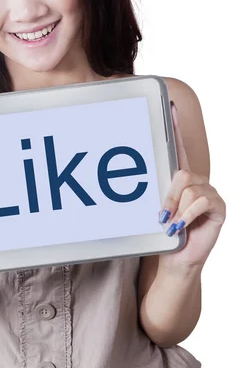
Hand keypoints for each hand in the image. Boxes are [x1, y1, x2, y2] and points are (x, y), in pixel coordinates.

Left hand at [158, 102, 225, 269]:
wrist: (176, 260)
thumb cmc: (166, 234)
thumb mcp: (159, 209)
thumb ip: (159, 192)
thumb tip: (149, 178)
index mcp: (182, 180)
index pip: (179, 150)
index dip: (175, 128)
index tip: (170, 107)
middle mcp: (198, 182)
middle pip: (181, 173)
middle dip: (168, 196)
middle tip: (162, 216)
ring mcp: (210, 193)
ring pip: (189, 189)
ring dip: (176, 210)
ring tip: (172, 225)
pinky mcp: (218, 207)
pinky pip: (201, 201)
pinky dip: (187, 215)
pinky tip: (182, 227)